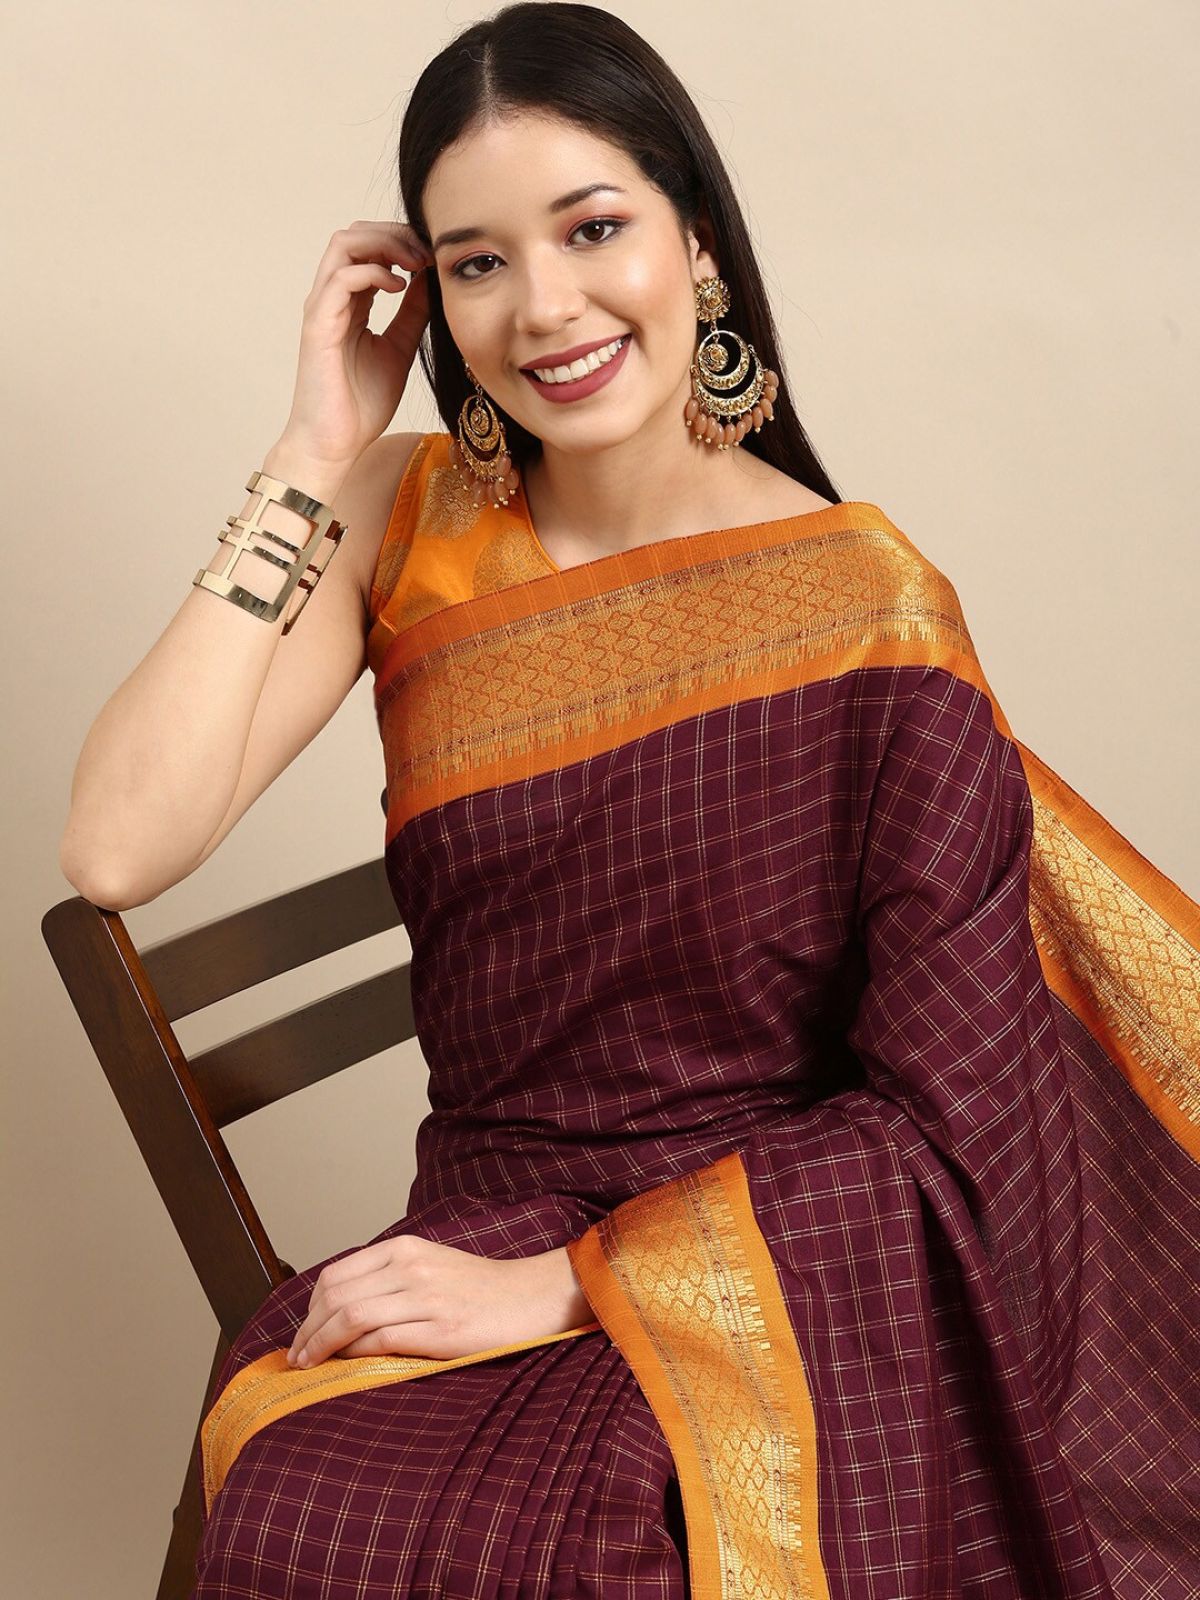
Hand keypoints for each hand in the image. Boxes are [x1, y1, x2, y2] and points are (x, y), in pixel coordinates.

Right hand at [277, 219, 434, 472]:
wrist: (335, 445)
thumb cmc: (360, 405)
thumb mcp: (399, 349)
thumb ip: (412, 315)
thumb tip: (430, 281)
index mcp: (350, 303)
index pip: (369, 249)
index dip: (402, 242)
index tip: (434, 256)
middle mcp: (332, 299)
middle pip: (355, 235)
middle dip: (395, 233)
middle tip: (427, 252)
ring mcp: (322, 308)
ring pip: (344, 245)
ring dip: (384, 243)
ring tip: (415, 263)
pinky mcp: (318, 325)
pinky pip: (341, 278)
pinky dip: (373, 272)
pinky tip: (399, 287)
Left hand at [285, 1237, 591, 1367]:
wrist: (532, 1297)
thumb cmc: (480, 1289)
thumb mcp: (430, 1266)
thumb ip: (389, 1279)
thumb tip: (341, 1310)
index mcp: (404, 1248)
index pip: (335, 1275)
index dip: (309, 1309)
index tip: (302, 1333)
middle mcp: (410, 1266)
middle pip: (335, 1296)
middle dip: (307, 1330)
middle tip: (297, 1356)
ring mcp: (425, 1296)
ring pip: (351, 1317)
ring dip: (321, 1345)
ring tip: (311, 1365)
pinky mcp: (440, 1328)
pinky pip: (380, 1339)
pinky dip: (355, 1354)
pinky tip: (348, 1366)